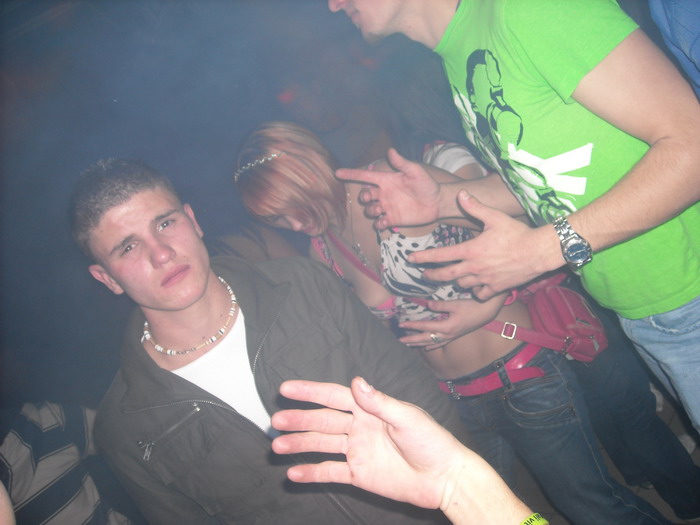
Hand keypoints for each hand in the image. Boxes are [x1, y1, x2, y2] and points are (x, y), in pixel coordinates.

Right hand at [271, 377, 467, 508]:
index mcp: (370, 409)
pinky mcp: (359, 474)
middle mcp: (359, 427)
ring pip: (322, 445)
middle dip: (299, 420)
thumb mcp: (407, 418)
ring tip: (277, 446)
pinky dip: (312, 472)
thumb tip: (356, 381)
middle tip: (276, 421)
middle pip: (323, 420)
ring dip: (300, 444)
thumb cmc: (431, 441)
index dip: (310, 392)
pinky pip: (331, 472)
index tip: (286, 389)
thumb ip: (379, 402)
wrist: (444, 477)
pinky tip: (294, 473)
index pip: (334, 396)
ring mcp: (358, 451)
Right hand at [336, 148, 440, 229]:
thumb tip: (390, 150)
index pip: (365, 176)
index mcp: (386, 180)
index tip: (338, 172)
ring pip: (370, 210)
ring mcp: (387, 207)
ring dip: (370, 210)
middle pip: (365, 195)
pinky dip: (378, 224)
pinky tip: (384, 221)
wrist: (437, 203)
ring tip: (379, 210)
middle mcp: (384, 194)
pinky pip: (379, 223)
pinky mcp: (393, 220)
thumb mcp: (415, 171)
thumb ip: (401, 163)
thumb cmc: (426, 184)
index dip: (351, 174)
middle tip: (368, 197)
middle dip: (363, 196)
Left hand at [399, 296, 506, 349]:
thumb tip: (428, 305)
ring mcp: (451, 337)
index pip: (425, 327)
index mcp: (447, 326)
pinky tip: (426, 347)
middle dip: (412, 339)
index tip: (401, 324)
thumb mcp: (456, 304)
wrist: (486, 313)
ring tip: (409, 345)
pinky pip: (440, 343)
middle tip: (400, 340)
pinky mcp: (454, 336)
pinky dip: (431, 346)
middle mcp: (447, 334)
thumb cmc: (471, 306)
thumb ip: (441, 305)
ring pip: (432, 343)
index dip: (413, 325)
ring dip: (419, 344)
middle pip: (426, 338)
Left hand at [410, 192, 561, 299]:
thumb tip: (460, 193)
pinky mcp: (496, 288)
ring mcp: (484, 280)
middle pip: (446, 276)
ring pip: (462, 285)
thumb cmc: (517, 233)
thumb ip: (475, 207)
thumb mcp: (495, 217)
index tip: (411, 259)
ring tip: (452, 277)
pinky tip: (476, 286)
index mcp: (470, 250)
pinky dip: (475, 291)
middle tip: (423, 275)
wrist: (538, 252)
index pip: (440, 255)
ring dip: (455, 281)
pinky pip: (480, 294)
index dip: (423, 258)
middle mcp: (474, 267)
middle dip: (431, 275)